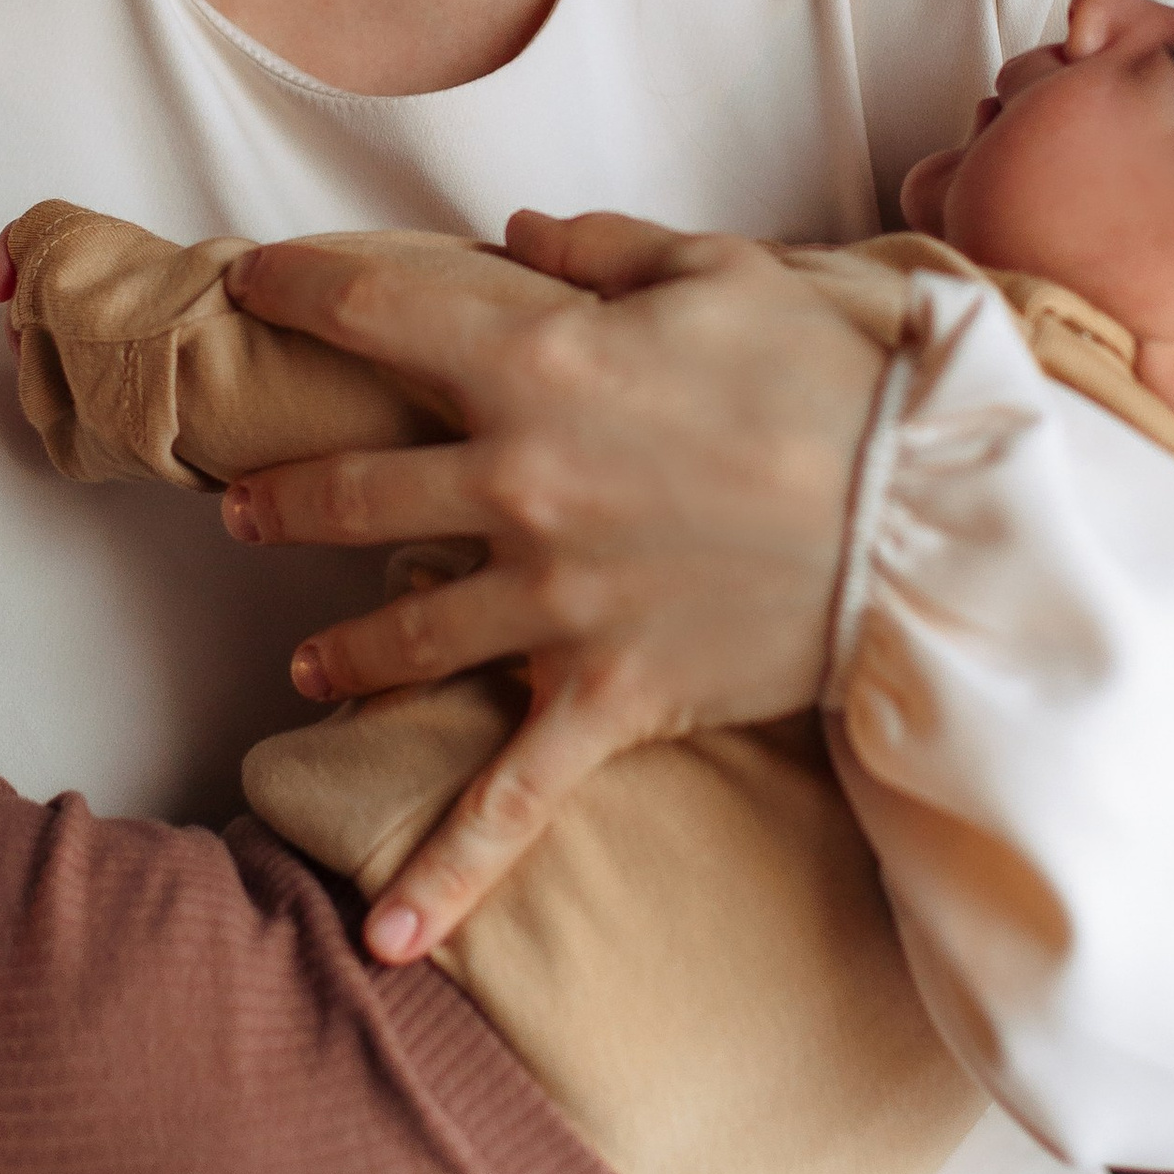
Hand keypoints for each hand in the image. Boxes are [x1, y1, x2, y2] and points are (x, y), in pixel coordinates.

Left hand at [220, 213, 884, 954]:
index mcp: (537, 362)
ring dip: (340, 652)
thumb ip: (607, 248)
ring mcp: (555, 601)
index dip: (295, 289)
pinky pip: (510, 801)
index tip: (250, 284)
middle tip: (244, 511)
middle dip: (283, 502)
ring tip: (303, 665)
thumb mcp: (726, 272)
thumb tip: (521, 232)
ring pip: (403, 636)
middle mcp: (519, 482)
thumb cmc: (835, 380)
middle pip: (352, 493)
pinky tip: (383, 942)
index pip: (373, 311)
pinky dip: (447, 877)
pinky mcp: (608, 696)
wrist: (929, 517)